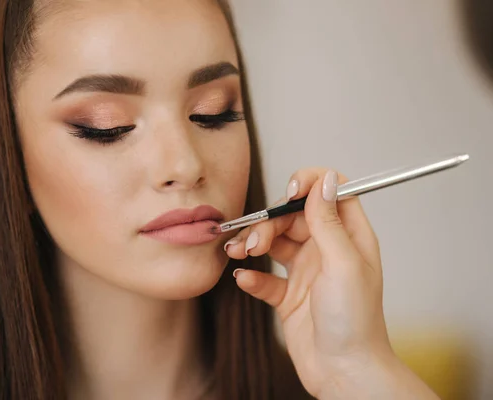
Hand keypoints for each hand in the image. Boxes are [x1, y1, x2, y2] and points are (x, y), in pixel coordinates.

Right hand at [224, 168, 438, 398]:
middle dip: (269, 223)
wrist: (344, 372)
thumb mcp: (342, 262)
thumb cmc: (355, 321)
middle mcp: (326, 250)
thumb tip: (323, 178)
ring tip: (240, 254)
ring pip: (274, 243)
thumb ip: (328, 220)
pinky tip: (245, 281)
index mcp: (348, 237)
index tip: (288, 191)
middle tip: (255, 242)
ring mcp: (306, 272)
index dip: (309, 184)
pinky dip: (252, 277)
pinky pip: (264, 277)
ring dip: (254, 244)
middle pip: (292, 217)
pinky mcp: (288, 295)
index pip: (330, 192)